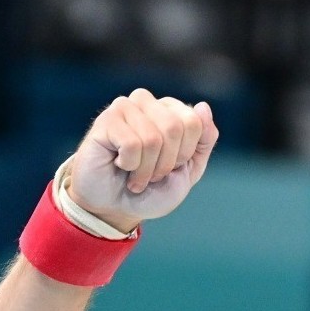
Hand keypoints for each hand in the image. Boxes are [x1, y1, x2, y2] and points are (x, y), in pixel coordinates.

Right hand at [66, 89, 219, 231]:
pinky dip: (130, 165)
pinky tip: (119, 165)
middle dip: (166, 162)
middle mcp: (147, 102)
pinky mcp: (105, 120)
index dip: (185, 154)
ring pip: (152, 138)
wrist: (117, 208)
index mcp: (171, 110)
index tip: (171, 166)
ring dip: (146, 169)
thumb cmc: (154, 188)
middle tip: (152, 174)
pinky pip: (131, 144)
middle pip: (174, 128)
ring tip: (135, 173)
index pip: (194, 123)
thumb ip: (204, 139)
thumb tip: (203, 106)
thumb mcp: (190, 168)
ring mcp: (125, 108)